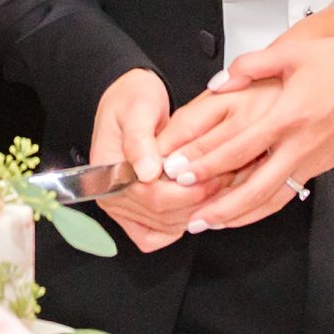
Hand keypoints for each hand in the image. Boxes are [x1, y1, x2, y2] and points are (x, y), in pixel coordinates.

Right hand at [89, 68, 227, 254]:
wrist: (133, 102)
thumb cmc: (134, 100)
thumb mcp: (138, 108)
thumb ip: (140, 139)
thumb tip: (147, 173)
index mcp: (106, 174)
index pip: (150, 197)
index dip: (185, 192)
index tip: (212, 176)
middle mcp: (112, 198)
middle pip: (162, 216)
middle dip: (198, 200)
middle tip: (226, 178)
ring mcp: (125, 210)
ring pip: (167, 226)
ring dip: (197, 210)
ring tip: (221, 185)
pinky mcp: (139, 214)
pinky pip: (161, 233)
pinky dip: (185, 220)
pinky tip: (203, 199)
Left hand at [173, 36, 333, 229]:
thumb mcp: (293, 53)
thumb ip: (250, 65)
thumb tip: (219, 81)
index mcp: (288, 115)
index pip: (239, 148)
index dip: (206, 163)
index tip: (181, 173)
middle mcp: (299, 145)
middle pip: (253, 187)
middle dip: (218, 206)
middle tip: (191, 216)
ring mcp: (312, 160)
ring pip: (271, 199)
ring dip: (238, 216)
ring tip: (211, 223)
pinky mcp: (321, 167)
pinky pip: (286, 194)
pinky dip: (262, 208)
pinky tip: (245, 213)